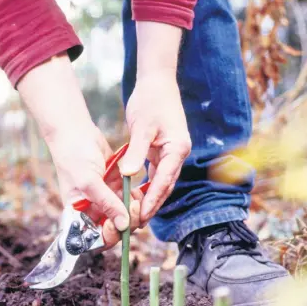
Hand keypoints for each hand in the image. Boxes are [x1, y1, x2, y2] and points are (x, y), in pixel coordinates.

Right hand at [17, 53, 142, 246]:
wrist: (75, 132)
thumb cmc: (74, 157)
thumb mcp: (88, 182)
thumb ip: (106, 204)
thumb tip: (123, 225)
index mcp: (79, 215)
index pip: (97, 238)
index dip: (111, 236)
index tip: (121, 224)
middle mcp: (92, 210)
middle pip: (115, 228)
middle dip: (127, 222)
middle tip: (134, 207)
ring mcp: (104, 198)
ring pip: (125, 214)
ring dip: (134, 210)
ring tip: (137, 198)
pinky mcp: (114, 186)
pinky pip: (129, 198)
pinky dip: (137, 197)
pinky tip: (140, 191)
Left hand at [121, 70, 191, 221]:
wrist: (157, 83)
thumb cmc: (151, 101)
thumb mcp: (142, 127)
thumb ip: (137, 152)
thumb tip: (128, 175)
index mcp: (178, 149)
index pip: (164, 180)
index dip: (152, 200)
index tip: (141, 216)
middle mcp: (178, 153)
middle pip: (166, 185)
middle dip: (153, 204)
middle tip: (138, 222)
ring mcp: (173, 152)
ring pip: (162, 181)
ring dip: (151, 197)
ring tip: (138, 214)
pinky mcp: (165, 150)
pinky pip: (157, 172)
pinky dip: (149, 184)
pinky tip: (138, 195)